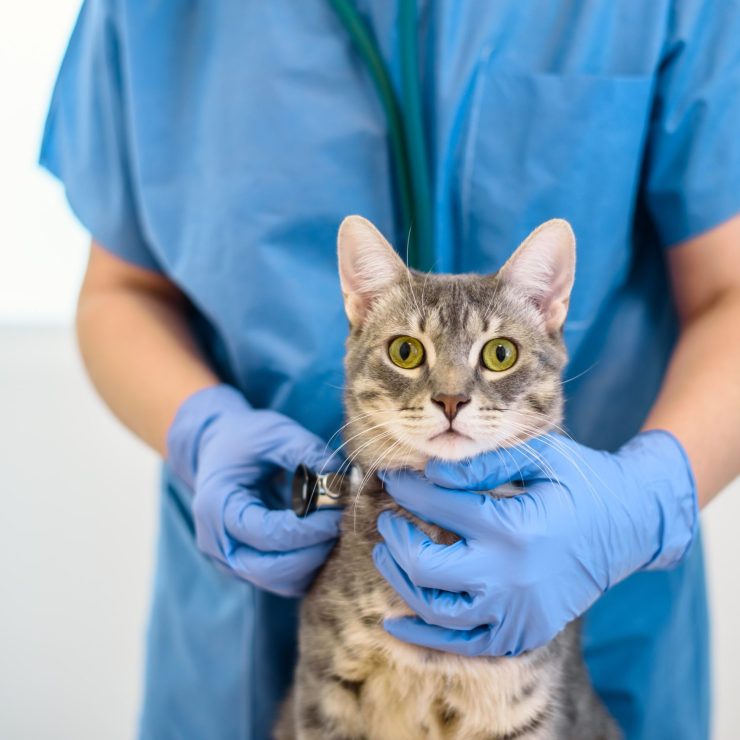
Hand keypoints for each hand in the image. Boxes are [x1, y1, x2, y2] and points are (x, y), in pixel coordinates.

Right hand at [167, 385, 341, 596]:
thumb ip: (308, 454)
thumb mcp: (276, 434)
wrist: (217, 447)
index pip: (267, 534)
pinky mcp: (248, 566)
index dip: (309, 526)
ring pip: (280, 582)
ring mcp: (231, 560)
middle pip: (271, 570)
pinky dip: (309, 565)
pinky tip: (325, 538)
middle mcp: (218, 543)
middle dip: (315, 550)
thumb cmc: (246, 438)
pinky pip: (283, 579)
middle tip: (343, 522)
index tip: (341, 507)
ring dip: (315, 561)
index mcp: (218, 507)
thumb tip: (346, 480)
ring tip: (336, 528)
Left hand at [373, 431, 696, 655]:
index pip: (438, 507)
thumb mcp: (538, 456)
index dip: (407, 487)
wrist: (629, 526)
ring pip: (435, 612)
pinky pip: (462, 646)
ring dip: (400, 582)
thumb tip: (430, 473)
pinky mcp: (522, 634)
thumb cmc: (580, 481)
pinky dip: (424, 639)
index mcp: (514, 527)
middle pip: (426, 568)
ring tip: (387, 555)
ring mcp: (517, 614)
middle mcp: (512, 578)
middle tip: (386, 520)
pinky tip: (394, 625)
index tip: (393, 475)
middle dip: (395, 539)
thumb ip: (482, 464)